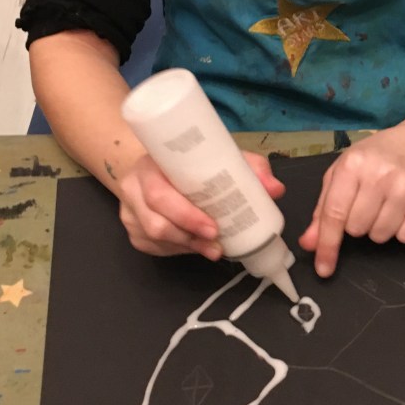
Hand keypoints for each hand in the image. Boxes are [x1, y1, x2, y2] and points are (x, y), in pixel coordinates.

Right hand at [117, 151, 283, 258]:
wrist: (154, 164)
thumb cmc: (190, 160)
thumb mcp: (218, 155)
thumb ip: (250, 167)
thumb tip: (275, 189)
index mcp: (150, 165)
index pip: (159, 193)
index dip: (185, 215)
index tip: (213, 227)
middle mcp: (132, 188)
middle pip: (156, 223)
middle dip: (190, 236)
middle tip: (217, 243)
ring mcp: (129, 213)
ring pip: (155, 239)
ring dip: (187, 246)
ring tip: (212, 248)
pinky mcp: (133, 232)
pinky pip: (154, 248)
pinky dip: (179, 249)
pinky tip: (194, 244)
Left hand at [299, 127, 404, 277]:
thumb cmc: (376, 158)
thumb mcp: (343, 173)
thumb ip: (323, 209)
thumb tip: (309, 243)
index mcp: (353, 165)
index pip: (334, 214)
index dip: (327, 245)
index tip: (323, 269)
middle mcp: (381, 175)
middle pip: (357, 229)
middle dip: (358, 224)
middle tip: (368, 203)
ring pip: (381, 236)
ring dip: (379, 228)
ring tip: (386, 204)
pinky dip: (402, 230)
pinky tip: (404, 209)